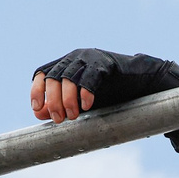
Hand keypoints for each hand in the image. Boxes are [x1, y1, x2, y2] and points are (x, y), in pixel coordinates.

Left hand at [29, 49, 178, 122]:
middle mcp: (74, 58)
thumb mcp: (81, 103)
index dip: (37, 91)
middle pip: (54, 77)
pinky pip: (91, 76)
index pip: (42, 73)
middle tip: (60, 119)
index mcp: (65, 66)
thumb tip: (39, 112)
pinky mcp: (105, 63)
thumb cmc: (110, 95)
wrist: (141, 85)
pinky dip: (86, 92)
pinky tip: (88, 106)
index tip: (38, 109)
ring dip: (67, 99)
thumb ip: (61, 106)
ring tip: (74, 115)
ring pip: (69, 77)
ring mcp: (90, 58)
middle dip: (53, 100)